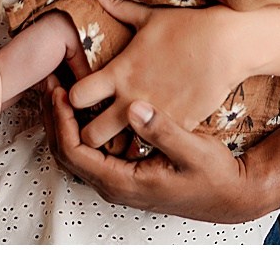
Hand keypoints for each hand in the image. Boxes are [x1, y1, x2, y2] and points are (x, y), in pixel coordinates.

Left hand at [43, 79, 272, 223]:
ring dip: (64, 122)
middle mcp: (115, 185)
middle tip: (50, 84)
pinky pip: (90, 152)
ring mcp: (119, 181)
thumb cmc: (214, 175)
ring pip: (76, 153)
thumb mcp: (193, 151)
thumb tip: (134, 107)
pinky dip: (79, 127)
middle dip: (55, 118)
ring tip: (59, 90)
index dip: (62, 121)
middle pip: (66, 153)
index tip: (60, 92)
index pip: (75, 153)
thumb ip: (163, 131)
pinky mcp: (126, 173)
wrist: (230, 195)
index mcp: (124, 181)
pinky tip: (84, 106)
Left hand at [63, 0, 250, 148]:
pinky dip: (149, 146)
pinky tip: (150, 135)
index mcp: (119, 72)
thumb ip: (117, 6)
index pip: (76, 98)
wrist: (229, 44)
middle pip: (89, 136)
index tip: (82, 95)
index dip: (73, 98)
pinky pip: (154, 149)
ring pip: (119, 150)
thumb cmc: (189, 26)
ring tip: (122, 134)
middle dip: (87, 133)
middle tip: (95, 124)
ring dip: (118, 144)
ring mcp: (155, 117)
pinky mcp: (178, 127)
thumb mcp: (149, 15)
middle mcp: (131, 99)